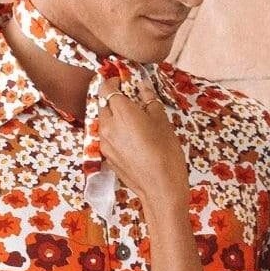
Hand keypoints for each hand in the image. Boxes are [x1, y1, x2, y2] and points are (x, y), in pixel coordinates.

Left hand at [96, 75, 188, 205]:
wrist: (161, 188)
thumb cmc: (166, 153)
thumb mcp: (162, 121)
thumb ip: (149, 101)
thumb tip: (143, 88)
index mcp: (121, 112)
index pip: (106, 88)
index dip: (113, 82)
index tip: (122, 82)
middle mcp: (107, 126)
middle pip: (103, 105)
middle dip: (113, 100)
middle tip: (131, 101)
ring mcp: (105, 143)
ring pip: (104, 122)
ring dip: (114, 117)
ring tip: (132, 121)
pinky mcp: (107, 157)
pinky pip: (107, 138)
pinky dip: (115, 133)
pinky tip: (131, 139)